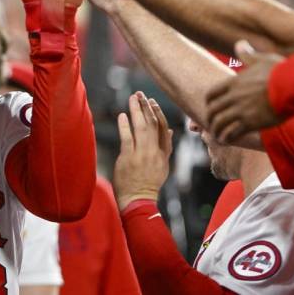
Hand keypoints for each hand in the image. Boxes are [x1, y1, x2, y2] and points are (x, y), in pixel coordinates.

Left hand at [113, 92, 172, 210]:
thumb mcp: (163, 165)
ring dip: (137, 111)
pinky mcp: (129, 158)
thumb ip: (166, 147)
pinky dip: (125, 125)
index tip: (153, 102)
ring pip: (142, 128)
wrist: (138, 200)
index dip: (159, 114)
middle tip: (140, 94)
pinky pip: (127, 138)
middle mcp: (155, 152)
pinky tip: (122, 115)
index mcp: (164, 154)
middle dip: (147, 107)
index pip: (164, 129)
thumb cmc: (148, 183)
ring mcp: (142, 155)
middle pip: (153, 124)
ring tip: (133, 98)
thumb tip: (170, 131)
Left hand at [206, 40, 284, 142]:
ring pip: (220, 123)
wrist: (292, 86)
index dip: (209, 102)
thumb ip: (248, 55)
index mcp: (234, 83)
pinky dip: (226, 138)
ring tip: (217, 136)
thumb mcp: (262, 59)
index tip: (209, 106)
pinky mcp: (250, 122)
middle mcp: (233, 97)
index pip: (212, 94)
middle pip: (213, 110)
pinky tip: (226, 141)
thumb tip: (240, 43)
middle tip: (211, 123)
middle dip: (210, 118)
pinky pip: (232, 133)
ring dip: (216, 130)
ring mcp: (240, 110)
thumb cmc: (281, 72)